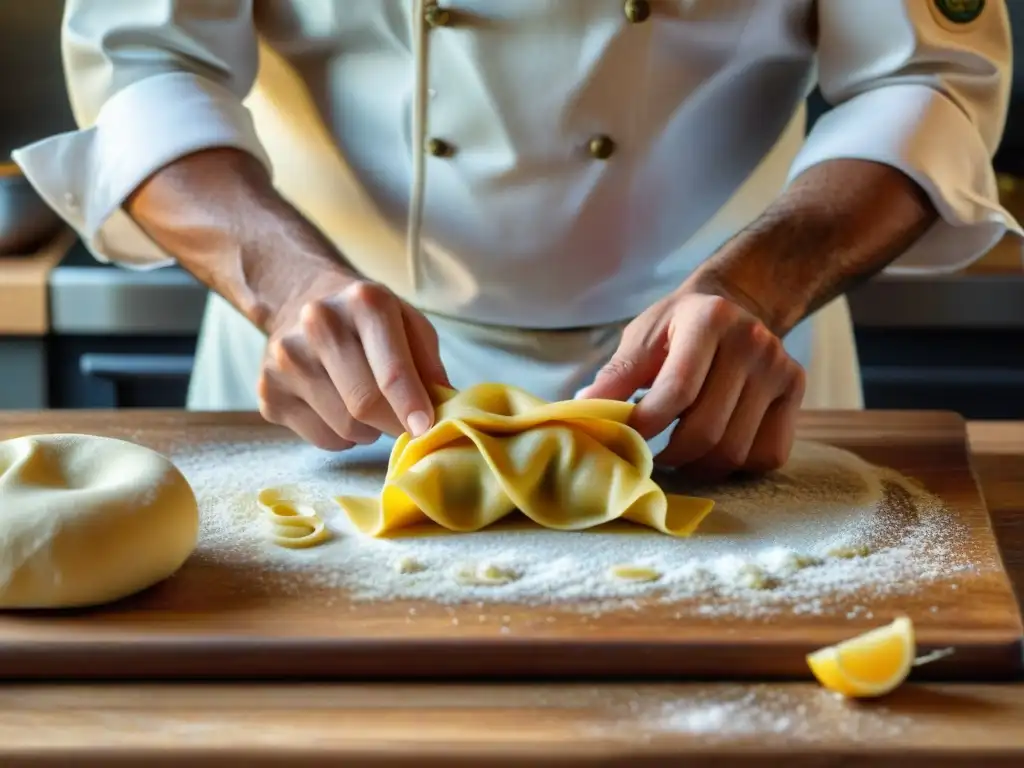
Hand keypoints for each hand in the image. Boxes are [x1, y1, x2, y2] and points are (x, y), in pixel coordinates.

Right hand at [257, 272, 449, 450]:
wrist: (301, 299)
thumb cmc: (368, 320)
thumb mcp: (408, 322)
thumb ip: (429, 362)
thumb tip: (442, 405)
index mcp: (364, 302)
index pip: (391, 370)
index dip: (411, 406)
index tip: (425, 429)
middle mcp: (318, 324)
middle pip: (365, 404)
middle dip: (394, 424)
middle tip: (406, 425)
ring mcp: (285, 358)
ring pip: (345, 427)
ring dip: (370, 430)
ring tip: (368, 406)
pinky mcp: (268, 392)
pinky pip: (322, 439)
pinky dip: (342, 436)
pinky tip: (339, 408)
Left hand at [577, 289, 804, 479]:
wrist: (735, 305)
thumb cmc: (677, 326)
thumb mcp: (642, 336)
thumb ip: (616, 375)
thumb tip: (582, 411)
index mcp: (709, 320)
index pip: (677, 390)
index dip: (646, 425)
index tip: (624, 441)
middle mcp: (752, 342)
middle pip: (708, 429)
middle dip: (670, 455)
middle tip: (650, 458)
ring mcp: (780, 367)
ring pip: (737, 450)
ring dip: (700, 465)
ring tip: (678, 454)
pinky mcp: (796, 390)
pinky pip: (768, 454)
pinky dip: (737, 466)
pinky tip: (714, 450)